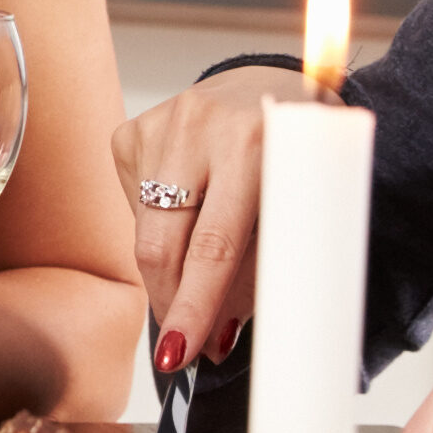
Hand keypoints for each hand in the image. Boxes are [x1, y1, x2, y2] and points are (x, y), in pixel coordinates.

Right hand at [111, 69, 298, 373]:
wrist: (274, 80)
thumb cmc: (295, 147)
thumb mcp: (301, 201)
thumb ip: (261, 265)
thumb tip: (217, 336)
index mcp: (253, 143)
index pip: (213, 246)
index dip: (194, 306)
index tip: (181, 352)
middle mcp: (199, 127)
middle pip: (161, 245)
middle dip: (170, 303)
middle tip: (183, 343)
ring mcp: (159, 125)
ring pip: (143, 234)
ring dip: (167, 273)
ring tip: (197, 279)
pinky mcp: (131, 132)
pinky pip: (134, 209)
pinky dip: (158, 231)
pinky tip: (185, 218)